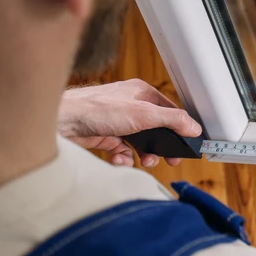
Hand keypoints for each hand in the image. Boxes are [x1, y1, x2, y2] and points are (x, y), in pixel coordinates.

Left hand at [58, 79, 201, 167]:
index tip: (185, 144)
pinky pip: (122, 151)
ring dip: (144, 154)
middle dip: (162, 147)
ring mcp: (117, 122)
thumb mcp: (144, 114)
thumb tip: (194, 127)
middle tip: (170, 159)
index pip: (169, 111)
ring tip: (144, 161)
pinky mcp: (104, 136)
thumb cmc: (96, 109)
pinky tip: (120, 159)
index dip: (179, 128)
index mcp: (141, 93)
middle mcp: (129, 106)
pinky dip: (124, 158)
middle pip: (156, 130)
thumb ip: (172, 120)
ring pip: (140, 142)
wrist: (61, 121)